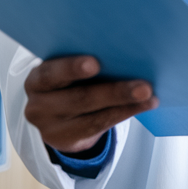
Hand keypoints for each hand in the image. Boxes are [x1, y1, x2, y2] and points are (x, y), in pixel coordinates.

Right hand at [23, 55, 158, 153]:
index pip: (52, 74)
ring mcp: (52, 128)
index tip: (95, 63)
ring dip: (126, 105)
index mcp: (37, 79)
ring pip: (94, 117)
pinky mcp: (68, 141)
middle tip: (144, 86)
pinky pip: (101, 127)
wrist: (54, 116)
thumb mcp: (63, 70)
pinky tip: (146, 105)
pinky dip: (125, 113)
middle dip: (114, 91)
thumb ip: (81, 60)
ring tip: (150, 96)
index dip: (71, 68)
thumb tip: (122, 47)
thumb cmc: (66, 80)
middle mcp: (39, 105)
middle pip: (79, 98)